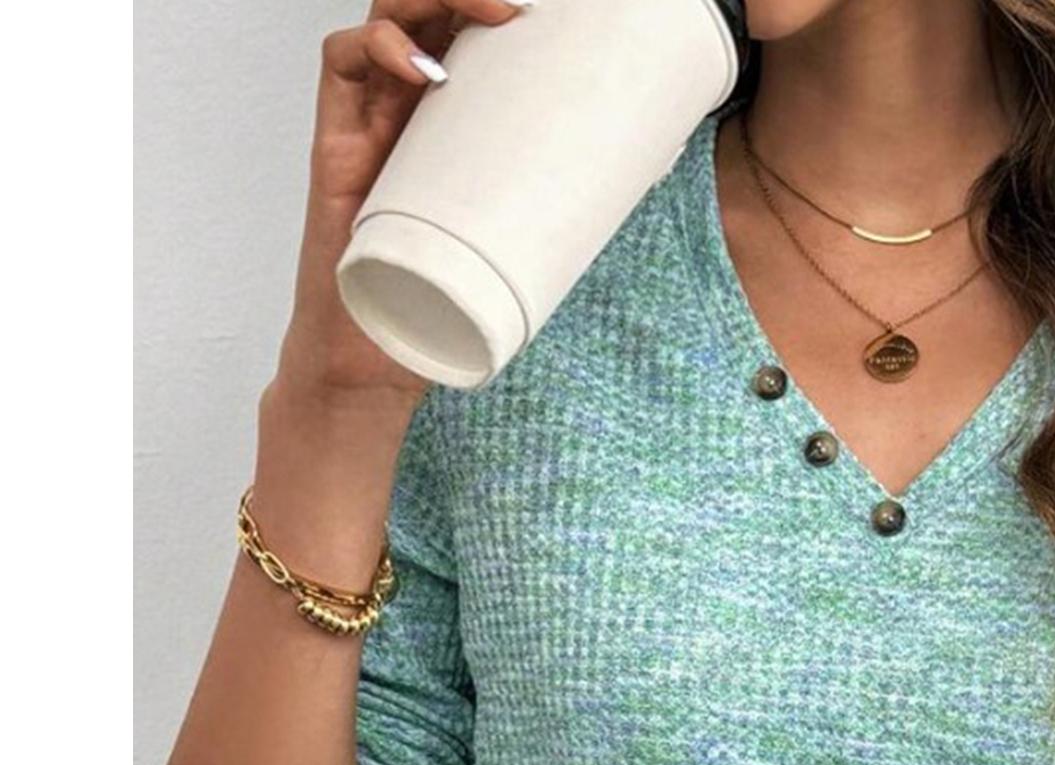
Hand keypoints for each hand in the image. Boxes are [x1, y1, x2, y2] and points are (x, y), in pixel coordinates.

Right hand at [272, 1, 531, 405]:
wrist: (377, 360)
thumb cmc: (441, 303)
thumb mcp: (512, 243)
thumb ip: (550, 203)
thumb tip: (642, 179)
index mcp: (450, 123)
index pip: (465, 36)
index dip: (494, 12)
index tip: (550, 19)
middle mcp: (406, 108)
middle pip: (426, 10)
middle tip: (517, 8)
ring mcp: (368, 120)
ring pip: (384, 20)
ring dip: (427, 1)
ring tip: (483, 17)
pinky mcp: (333, 141)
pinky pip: (340, 64)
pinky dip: (376, 47)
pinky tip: (419, 67)